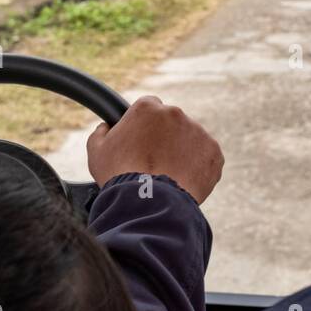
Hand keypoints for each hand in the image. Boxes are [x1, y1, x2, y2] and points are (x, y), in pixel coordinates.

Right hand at [86, 96, 223, 204]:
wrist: (149, 203)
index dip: (144, 125)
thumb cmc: (120, 176)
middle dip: (165, 139)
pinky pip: (206, 157)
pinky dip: (198, 168)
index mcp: (147, 108)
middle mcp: (175, 114)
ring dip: (182, 153)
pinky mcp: (213, 152)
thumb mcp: (97, 150)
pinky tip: (183, 181)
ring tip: (168, 177)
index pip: (149, 107)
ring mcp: (197, 132)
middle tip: (154, 164)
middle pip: (171, 123)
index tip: (142, 142)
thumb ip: (102, 132)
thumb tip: (106, 127)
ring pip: (190, 140)